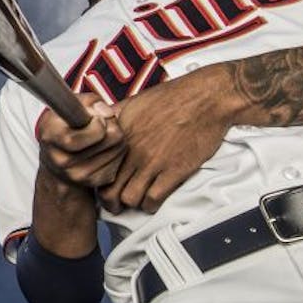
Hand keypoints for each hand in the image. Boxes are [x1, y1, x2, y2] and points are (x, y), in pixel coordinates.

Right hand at [36, 93, 125, 189]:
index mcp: (51, 137)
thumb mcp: (68, 108)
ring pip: (119, 150)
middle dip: (113, 126)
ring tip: (104, 135)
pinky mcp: (93, 182)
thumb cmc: (64, 127)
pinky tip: (105, 149)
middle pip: (110, 139)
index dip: (97, 124)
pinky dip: (117, 154)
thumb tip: (107, 114)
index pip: (80, 137)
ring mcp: (77, 175)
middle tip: (104, 124)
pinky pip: (119, 164)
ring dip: (118, 139)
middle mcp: (61, 160)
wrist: (55, 161)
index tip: (97, 119)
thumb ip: (89, 102)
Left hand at [100, 64, 239, 212]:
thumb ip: (113, 116)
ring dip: (131, 205)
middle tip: (115, 205)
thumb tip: (98, 122)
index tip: (104, 185)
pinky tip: (153, 200)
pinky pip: (153, 199)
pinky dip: (151, 205)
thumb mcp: (134, 101)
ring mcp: (153, 162)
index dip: (98, 182)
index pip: (97, 168)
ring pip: (129, 199)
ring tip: (137, 201)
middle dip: (110, 202)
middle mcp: (132, 151)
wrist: (206, 98)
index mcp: (120, 135)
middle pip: (109, 190)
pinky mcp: (174, 171)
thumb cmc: (172, 97)